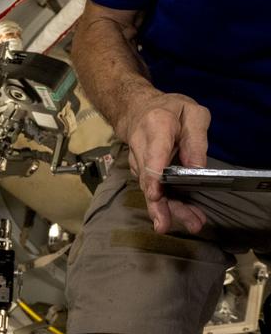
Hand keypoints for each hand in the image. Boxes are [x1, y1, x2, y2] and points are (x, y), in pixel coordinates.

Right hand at [119, 89, 209, 233]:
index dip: (153, 176)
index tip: (155, 194)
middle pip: (148, 179)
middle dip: (159, 204)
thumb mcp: (193, 113)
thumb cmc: (169, 109)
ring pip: (149, 189)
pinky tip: (185, 214)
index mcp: (157, 127)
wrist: (136, 109)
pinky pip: (152, 189)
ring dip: (167, 208)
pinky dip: (167, 203)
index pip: (152, 154)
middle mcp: (141, 147)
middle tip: (167, 225)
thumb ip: (196, 138)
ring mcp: (137, 162)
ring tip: (191, 223)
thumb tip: (197, 169)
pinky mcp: (139, 172)